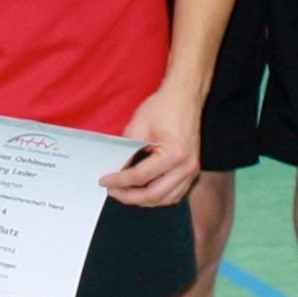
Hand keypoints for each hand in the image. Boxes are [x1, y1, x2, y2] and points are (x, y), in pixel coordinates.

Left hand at [102, 84, 201, 207]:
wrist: (185, 97)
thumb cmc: (164, 107)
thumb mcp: (138, 127)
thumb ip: (127, 152)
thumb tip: (117, 171)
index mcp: (174, 154)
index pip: (141, 176)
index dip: (119, 181)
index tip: (105, 181)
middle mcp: (187, 166)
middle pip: (154, 195)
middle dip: (130, 196)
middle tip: (113, 192)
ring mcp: (192, 170)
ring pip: (166, 199)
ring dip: (144, 200)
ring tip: (126, 193)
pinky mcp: (192, 170)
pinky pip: (175, 194)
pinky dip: (158, 196)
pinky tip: (143, 191)